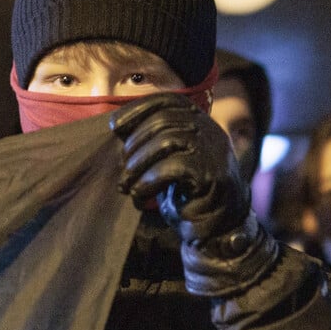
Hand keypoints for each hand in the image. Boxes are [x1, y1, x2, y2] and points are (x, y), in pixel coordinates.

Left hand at [109, 93, 249, 244]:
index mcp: (200, 122)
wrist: (216, 230)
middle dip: (134, 144)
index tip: (114, 125)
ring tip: (126, 184)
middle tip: (121, 168)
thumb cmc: (184, 193)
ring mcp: (215, 153)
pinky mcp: (212, 176)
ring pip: (166, 142)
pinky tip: (140, 194)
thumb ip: (152, 139)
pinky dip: (148, 181)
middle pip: (163, 120)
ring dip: (137, 164)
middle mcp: (211, 132)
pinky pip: (173, 168)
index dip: (138, 108)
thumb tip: (116, 125)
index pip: (169, 100)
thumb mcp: (168, 160)